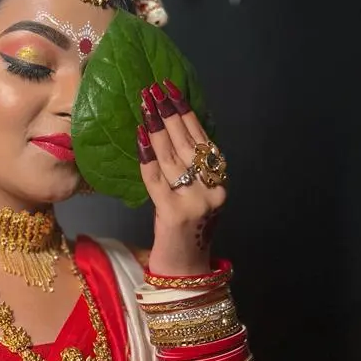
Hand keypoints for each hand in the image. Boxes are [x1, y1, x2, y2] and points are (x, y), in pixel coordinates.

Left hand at [136, 80, 226, 277]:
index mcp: (221, 181)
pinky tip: (139, 137)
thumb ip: (190, 169)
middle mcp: (213, 189)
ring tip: (145, 105)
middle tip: (153, 89)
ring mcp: (195, 202)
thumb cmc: (186, 231)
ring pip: (173, 157)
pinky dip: (147, 157)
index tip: (172, 90)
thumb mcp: (196, 196)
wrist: (186, 271)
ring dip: (156, 128)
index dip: (187, 113)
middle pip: (189, 144)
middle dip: (169, 113)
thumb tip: (170, 129)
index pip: (204, 140)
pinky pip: (156, 179)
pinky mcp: (173, 214)